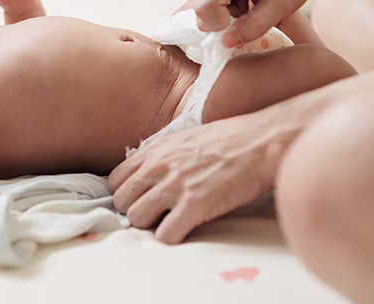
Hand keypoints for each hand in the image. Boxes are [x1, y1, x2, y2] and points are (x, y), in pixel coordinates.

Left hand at [109, 111, 291, 243]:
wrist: (260, 143)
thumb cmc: (227, 140)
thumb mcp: (183, 139)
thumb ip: (161, 155)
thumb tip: (146, 172)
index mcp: (154, 151)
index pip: (116, 180)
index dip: (127, 193)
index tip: (139, 199)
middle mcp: (158, 167)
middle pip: (122, 202)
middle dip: (135, 211)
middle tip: (154, 214)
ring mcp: (175, 186)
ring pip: (136, 219)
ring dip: (150, 225)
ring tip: (168, 222)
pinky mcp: (195, 205)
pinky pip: (165, 234)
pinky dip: (171, 237)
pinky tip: (184, 230)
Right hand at [192, 0, 324, 47]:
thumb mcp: (281, 6)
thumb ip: (253, 27)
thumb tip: (225, 43)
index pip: (205, 8)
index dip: (221, 25)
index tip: (246, 24)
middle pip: (202, 9)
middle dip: (225, 20)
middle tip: (252, 13)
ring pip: (204, 9)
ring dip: (227, 15)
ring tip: (251, 4)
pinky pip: (209, 3)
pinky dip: (226, 9)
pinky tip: (245, 0)